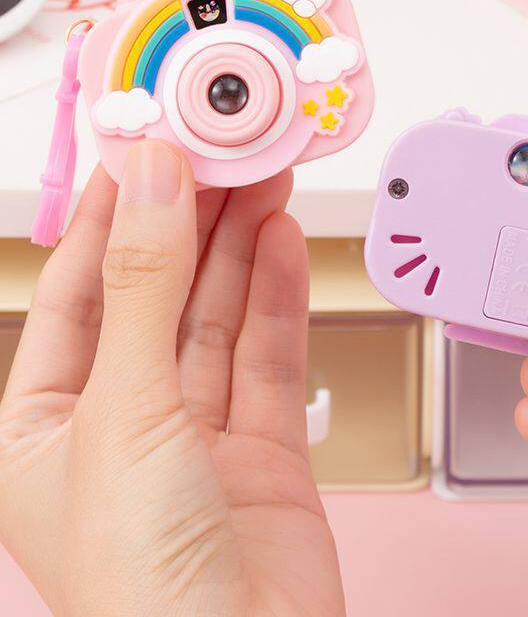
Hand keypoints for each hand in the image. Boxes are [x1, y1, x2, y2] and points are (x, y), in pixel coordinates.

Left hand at [0, 141, 344, 616]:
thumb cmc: (142, 584)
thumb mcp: (124, 410)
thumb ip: (146, 288)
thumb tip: (154, 185)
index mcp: (46, 422)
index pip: (80, 290)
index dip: (113, 217)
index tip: (146, 152)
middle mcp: (121, 422)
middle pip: (159, 295)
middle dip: (192, 223)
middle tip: (223, 158)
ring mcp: (197, 433)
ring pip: (218, 318)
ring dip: (241, 250)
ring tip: (262, 184)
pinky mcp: (262, 446)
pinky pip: (267, 355)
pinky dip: (278, 296)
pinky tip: (281, 245)